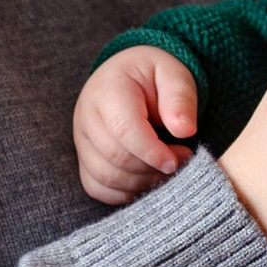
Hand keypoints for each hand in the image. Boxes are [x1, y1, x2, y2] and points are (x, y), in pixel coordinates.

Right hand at [74, 47, 199, 203]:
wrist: (130, 77)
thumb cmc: (154, 77)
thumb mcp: (174, 74)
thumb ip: (180, 99)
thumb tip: (185, 130)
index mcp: (108, 89)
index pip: (124, 129)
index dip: (152, 151)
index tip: (177, 159)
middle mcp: (87, 115)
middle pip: (115, 157)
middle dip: (152, 167)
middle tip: (181, 158)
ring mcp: (82, 139)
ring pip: (105, 176)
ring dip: (141, 181)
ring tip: (166, 168)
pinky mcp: (83, 158)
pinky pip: (96, 187)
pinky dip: (124, 192)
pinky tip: (147, 178)